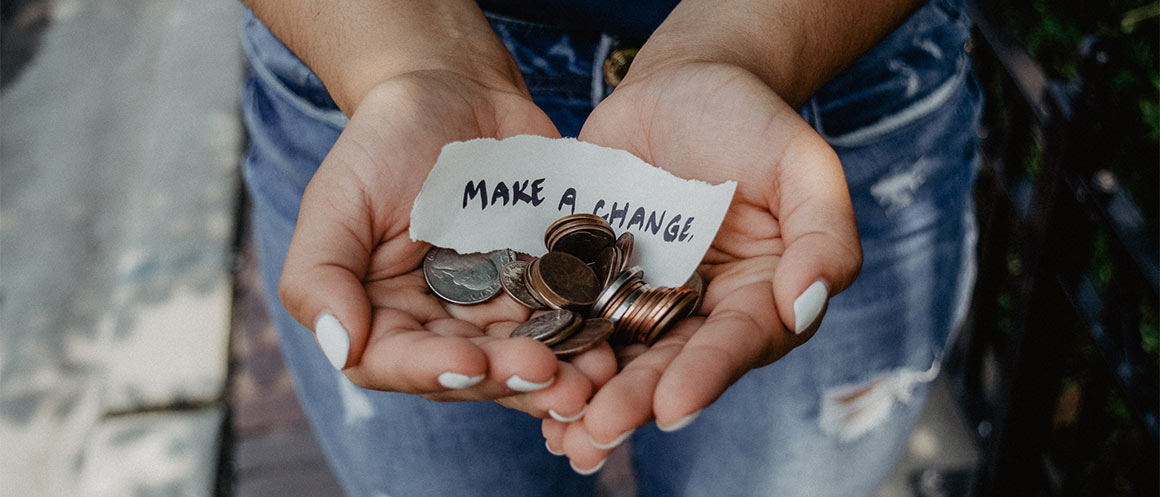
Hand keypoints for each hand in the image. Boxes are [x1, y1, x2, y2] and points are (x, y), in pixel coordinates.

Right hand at [278, 70, 616, 417]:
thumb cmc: (385, 141)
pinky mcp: (545, 287)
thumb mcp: (337, 199)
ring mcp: (497, 310)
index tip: (473, 364)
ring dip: (560, 376)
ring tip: (593, 377)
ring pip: (525, 358)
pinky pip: (568, 321)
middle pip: (472, 372)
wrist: (456, 92)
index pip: (397, 363)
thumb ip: (319, 275)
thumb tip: (341, 346)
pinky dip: (589, 337)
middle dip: (511, 379)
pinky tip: (614, 345)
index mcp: (382, 315)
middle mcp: (440, 326)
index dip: (434, 371)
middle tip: (552, 375)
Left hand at [541, 62, 862, 469]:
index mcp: (759, 296)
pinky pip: (571, 317)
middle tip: (599, 430)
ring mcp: (642, 297)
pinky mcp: (593, 278)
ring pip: (617, 356)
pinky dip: (550, 350)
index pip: (737, 342)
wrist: (681, 83)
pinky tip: (523, 381)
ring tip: (560, 433)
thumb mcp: (802, 163)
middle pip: (670, 364)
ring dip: (589, 396)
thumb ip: (823, 234)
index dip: (706, 375)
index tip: (673, 406)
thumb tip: (806, 305)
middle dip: (635, 400)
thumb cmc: (751, 119)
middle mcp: (701, 311)